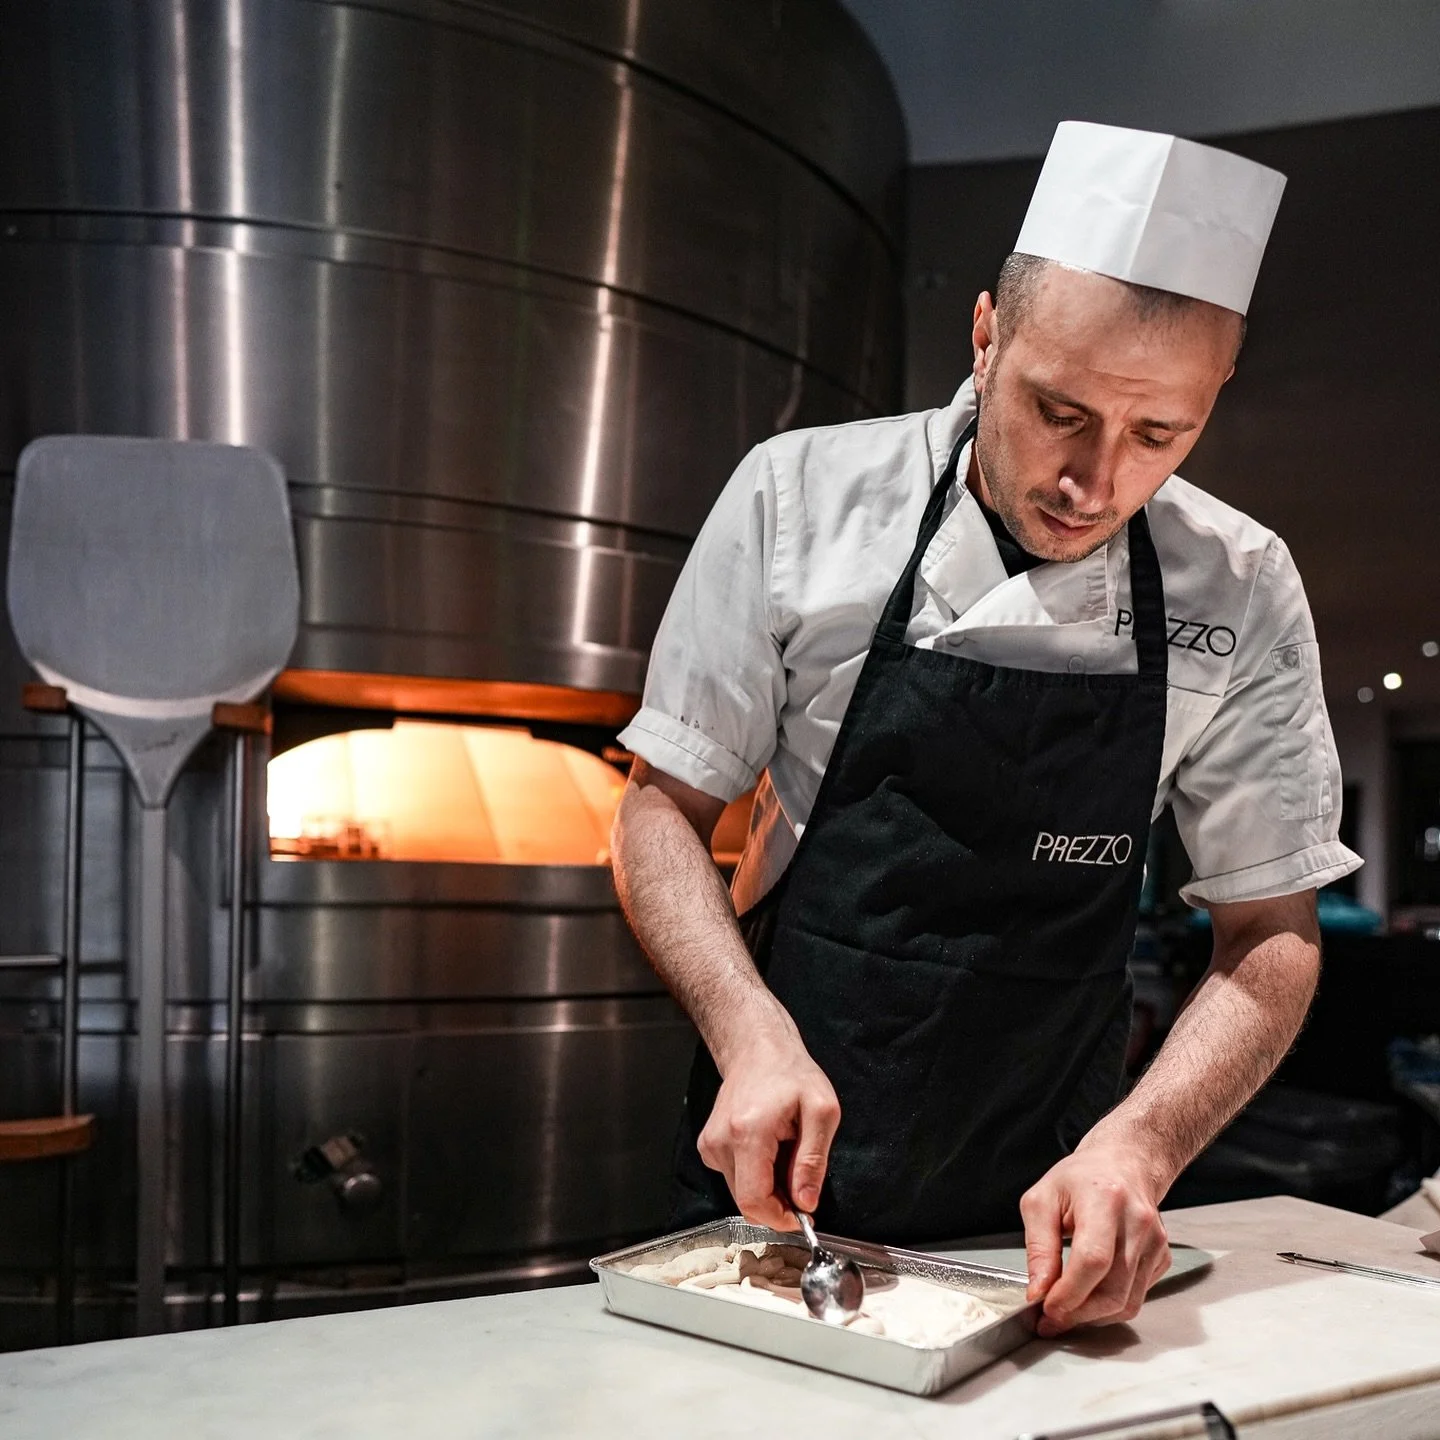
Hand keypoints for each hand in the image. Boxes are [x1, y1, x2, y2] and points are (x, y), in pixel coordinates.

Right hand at [697, 1032, 840, 1230]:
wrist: (757, 1049)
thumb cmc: (792, 1074)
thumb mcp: (822, 1111)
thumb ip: (814, 1160)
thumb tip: (806, 1203)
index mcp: (748, 1134)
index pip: (754, 1201)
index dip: (781, 1218)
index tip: (804, 1214)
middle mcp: (720, 1141)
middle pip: (746, 1201)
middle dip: (778, 1202)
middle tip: (801, 1177)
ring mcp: (711, 1144)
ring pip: (740, 1192)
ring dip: (767, 1186)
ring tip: (785, 1152)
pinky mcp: (708, 1146)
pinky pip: (734, 1177)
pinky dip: (754, 1174)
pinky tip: (768, 1148)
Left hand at [1020, 1140, 1171, 1335]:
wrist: (1122, 1165)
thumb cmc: (1078, 1180)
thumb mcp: (1042, 1201)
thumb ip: (1038, 1247)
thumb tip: (1038, 1291)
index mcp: (1105, 1198)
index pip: (1093, 1260)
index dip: (1069, 1293)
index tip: (1045, 1308)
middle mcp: (1138, 1222)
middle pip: (1113, 1289)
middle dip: (1078, 1313)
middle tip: (1051, 1320)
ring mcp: (1156, 1242)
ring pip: (1127, 1302)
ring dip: (1093, 1316)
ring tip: (1066, 1310)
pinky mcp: (1162, 1258)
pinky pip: (1136, 1297)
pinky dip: (1109, 1306)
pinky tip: (1089, 1295)